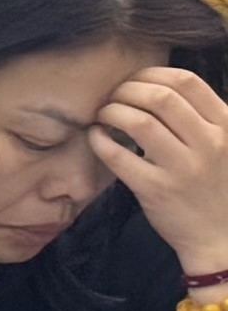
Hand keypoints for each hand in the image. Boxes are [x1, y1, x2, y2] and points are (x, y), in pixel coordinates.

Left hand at [94, 64, 227, 275]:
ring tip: (103, 115)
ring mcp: (182, 168)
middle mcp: (208, 143)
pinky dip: (99, 139)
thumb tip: (158, 87)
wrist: (221, 238)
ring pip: (137, 121)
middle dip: (126, 89)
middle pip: (158, 96)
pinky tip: (96, 136)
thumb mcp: (226, 145)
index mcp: (226, 127)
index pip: (186, 82)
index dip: (152, 73)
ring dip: (111, 111)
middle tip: (112, 97)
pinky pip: (117, 155)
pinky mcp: (155, 190)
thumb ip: (203, 118)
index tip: (134, 79)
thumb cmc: (217, 186)